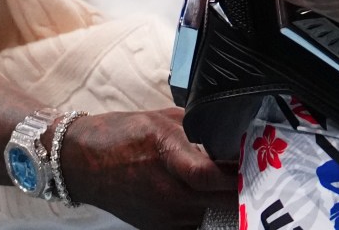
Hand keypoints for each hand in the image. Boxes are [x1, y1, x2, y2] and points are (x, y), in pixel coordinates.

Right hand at [64, 108, 236, 229]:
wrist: (83, 162)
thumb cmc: (120, 136)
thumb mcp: (162, 120)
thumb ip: (197, 129)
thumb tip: (227, 134)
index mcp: (165, 156)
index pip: (209, 175)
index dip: (236, 173)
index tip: (252, 163)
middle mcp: (164, 191)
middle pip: (216, 200)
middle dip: (239, 189)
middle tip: (255, 176)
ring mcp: (161, 214)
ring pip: (208, 215)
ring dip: (224, 203)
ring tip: (231, 186)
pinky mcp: (156, 227)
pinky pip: (192, 225)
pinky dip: (205, 215)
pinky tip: (209, 200)